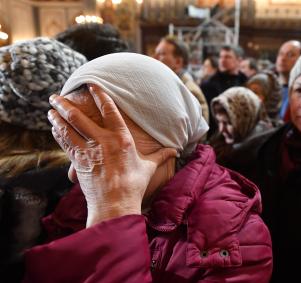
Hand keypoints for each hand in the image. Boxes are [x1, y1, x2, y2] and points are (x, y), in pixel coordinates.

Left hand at [48, 84, 176, 226]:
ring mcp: (88, 150)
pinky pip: (65, 142)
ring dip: (57, 117)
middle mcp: (102, 140)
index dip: (99, 95)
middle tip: (56, 96)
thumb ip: (160, 156)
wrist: (115, 203)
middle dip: (65, 104)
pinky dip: (58, 133)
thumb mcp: (149, 167)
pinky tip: (54, 127)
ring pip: (67, 128)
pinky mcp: (78, 162)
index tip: (91, 85)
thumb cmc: (134, 185)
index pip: (108, 109)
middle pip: (78, 117)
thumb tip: (175, 151)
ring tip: (51, 109)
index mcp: (121, 138)